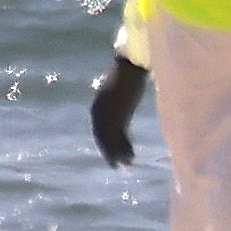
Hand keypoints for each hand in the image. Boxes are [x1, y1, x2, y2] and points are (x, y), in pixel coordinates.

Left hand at [86, 53, 148, 169]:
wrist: (129, 65)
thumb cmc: (129, 72)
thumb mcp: (121, 88)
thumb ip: (120, 98)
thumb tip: (126, 101)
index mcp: (99, 104)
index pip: (99, 128)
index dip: (105, 142)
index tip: (111, 152)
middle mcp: (99, 111)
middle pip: (102, 137)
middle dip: (109, 152)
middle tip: (116, 165)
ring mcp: (107, 114)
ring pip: (109, 140)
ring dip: (117, 154)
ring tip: (127, 164)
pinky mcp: (117, 116)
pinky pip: (118, 138)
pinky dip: (124, 149)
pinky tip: (131, 157)